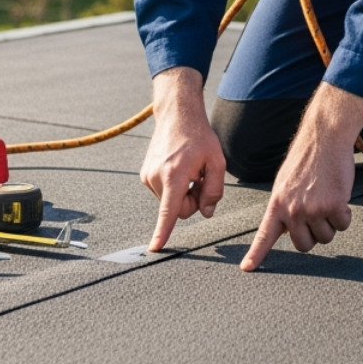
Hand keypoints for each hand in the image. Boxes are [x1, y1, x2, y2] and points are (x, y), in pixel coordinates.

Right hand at [140, 67, 225, 251]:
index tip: (154, 248)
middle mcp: (156, 177)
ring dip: (183, 192)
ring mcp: (148, 176)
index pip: (169, 211)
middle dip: (192, 200)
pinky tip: (180, 168)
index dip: (163, 232)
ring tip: (189, 169)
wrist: (177, 115)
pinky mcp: (145, 175)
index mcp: (175, 175)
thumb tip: (206, 212)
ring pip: (171, 202)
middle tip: (200, 178)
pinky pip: (164, 193)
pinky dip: (174, 186)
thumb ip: (214, 190)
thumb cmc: (199, 137)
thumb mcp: (217, 162)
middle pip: (179, 209)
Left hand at [241, 82, 362, 271]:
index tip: (247, 269)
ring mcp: (313, 210)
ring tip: (327, 199)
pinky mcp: (333, 206)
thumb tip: (288, 229)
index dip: (256, 255)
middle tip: (317, 214)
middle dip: (314, 234)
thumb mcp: (285, 183)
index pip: (264, 235)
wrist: (324, 139)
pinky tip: (339, 196)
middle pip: (305, 245)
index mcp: (277, 204)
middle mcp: (292, 210)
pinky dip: (345, 215)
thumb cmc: (307, 159)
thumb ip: (285, 207)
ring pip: (326, 237)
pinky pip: (342, 225)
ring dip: (331, 223)